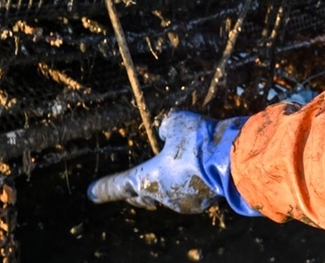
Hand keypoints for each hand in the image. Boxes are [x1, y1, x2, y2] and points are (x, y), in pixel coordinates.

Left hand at [86, 111, 258, 215]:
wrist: (234, 161)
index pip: (121, 184)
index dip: (105, 188)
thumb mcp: (177, 123)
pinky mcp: (204, 202)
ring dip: (169, 182)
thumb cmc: (199, 141)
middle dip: (137, 191)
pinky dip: (189, 183)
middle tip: (130, 191)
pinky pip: (189, 192)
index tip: (91, 193)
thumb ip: (166, 128)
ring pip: (170, 193)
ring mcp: (185, 202)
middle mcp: (164, 196)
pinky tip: (198, 170)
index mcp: (150, 179)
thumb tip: (164, 132)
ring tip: (177, 167)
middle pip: (144, 195)